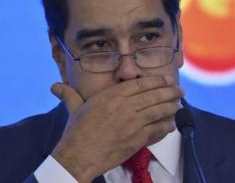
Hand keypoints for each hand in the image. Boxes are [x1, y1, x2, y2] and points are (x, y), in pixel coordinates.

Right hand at [50, 75, 182, 182]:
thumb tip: (54, 86)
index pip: (140, 84)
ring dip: (171, 107)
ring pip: (157, 111)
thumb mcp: (74, 108)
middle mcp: (124, 106)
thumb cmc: (76, 131)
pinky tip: (171, 125)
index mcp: (112, 96)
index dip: (156, 81)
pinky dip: (166, 127)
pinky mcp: (136, 139)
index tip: (167, 79)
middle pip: (153, 96)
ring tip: (179, 104)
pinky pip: (156, 130)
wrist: (78, 156)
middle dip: (169, 92)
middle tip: (180, 90)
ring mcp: (132, 123)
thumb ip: (69, 94)